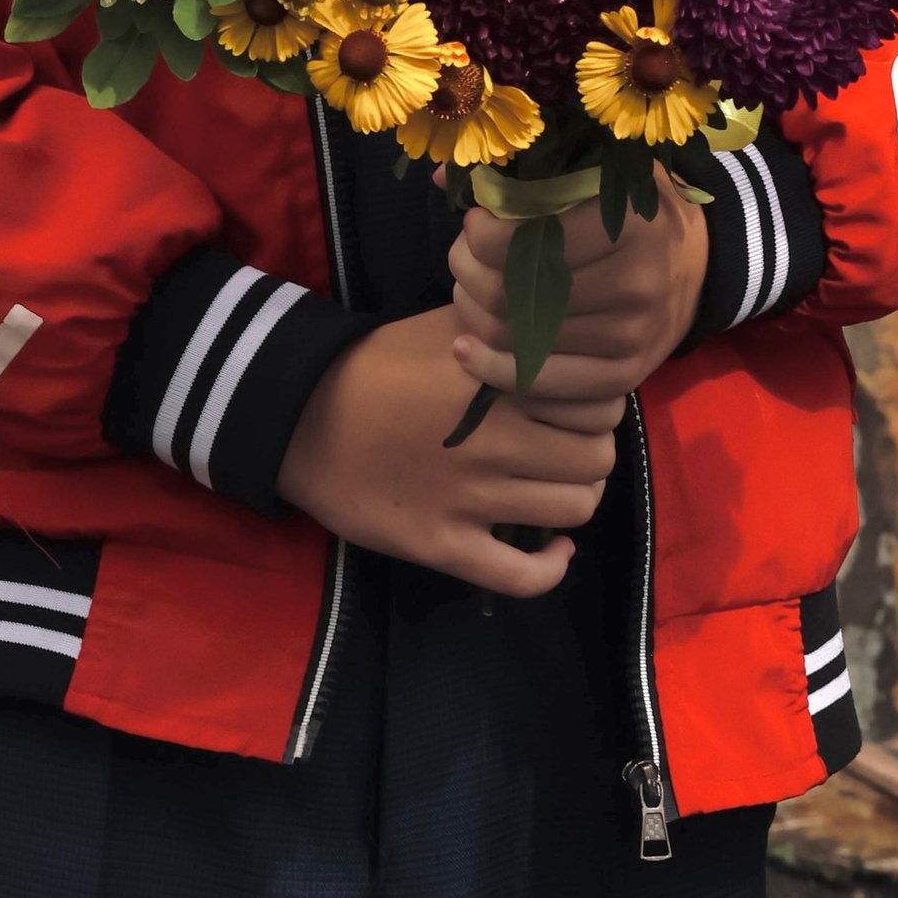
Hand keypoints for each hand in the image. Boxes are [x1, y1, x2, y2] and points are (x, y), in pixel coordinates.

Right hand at [276, 308, 619, 598]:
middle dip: (590, 452)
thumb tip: (562, 320)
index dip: (596, 406)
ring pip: (573, 510)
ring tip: (552, 486)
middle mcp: (493, 441)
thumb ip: (509, 323)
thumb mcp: (447, 324)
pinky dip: (552, 567)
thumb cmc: (376, 364)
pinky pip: (523, 577)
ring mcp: (469, 499)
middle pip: (595, 460)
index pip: (598, 404)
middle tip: (566, 447)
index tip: (576, 407)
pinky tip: (553, 546)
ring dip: (574, 498)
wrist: (299, 416)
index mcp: (500, 384)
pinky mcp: (442, 545)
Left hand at [448, 188, 707, 424]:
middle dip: (469, 270)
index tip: (475, 221)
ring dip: (475, 314)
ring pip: (518, 337)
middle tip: (462, 255)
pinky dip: (494, 370)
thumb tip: (442, 174)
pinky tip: (467, 349)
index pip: (528, 236)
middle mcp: (636, 282)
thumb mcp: (595, 172)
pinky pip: (542, 384)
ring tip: (468, 289)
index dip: (482, 232)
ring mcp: (631, 335)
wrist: (693, 266)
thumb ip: (526, 169)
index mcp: (630, 222)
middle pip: (514, 290)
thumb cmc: (629, 211)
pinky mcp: (625, 375)